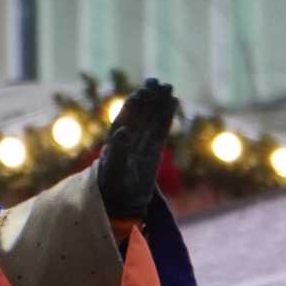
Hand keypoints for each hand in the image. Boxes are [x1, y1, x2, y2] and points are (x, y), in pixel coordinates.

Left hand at [97, 79, 177, 220]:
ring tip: (167, 86)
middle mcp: (127, 140)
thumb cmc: (113, 189)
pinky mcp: (153, 151)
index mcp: (114, 142)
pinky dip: (166, 116)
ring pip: (151, 120)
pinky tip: (172, 102)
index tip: (141, 92)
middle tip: (156, 81)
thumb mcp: (114, 171)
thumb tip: (122, 131)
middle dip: (147, 99)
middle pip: (139, 115)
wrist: (122, 204)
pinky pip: (160, 130)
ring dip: (158, 104)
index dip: (132, 106)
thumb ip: (118, 152)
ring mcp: (141, 144)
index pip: (124, 120)